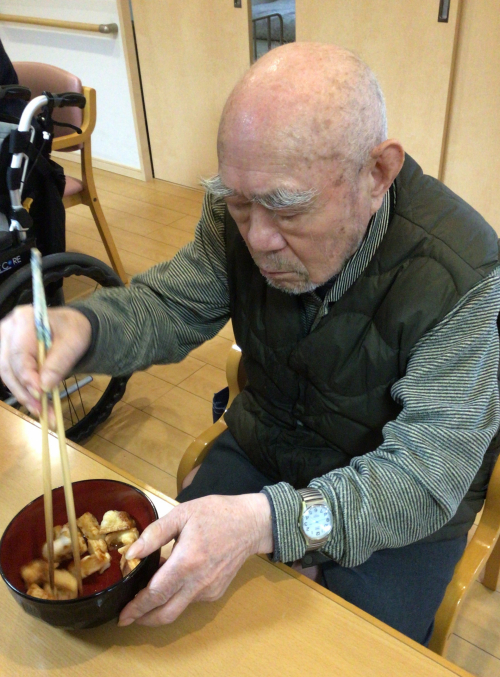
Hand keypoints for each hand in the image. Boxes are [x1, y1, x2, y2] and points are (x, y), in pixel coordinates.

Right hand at [0, 305, 91, 413]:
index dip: (28, 377)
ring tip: (42, 412)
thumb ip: (59, 363)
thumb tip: (45, 386)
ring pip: (6, 374)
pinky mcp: (6, 354)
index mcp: (25, 319)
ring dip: (23, 395)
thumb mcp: (73, 343)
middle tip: (42, 410)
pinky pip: (10, 376)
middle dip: (25, 391)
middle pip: (8, 366)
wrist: (70, 327)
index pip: (19, 353)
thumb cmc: (72, 331)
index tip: (41, 394)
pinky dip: (23, 391)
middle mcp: (8, 328)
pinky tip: (37, 405)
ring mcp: (4, 341)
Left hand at [118, 493, 272, 626]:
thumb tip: (131, 553)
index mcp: (187, 562)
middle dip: (143, 619)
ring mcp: (209, 590)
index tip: (122, 616)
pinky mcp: (216, 592)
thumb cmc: (215, 514)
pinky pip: (191, 600)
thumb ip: (155, 534)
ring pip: (178, 609)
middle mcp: (198, 583)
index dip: (136, 608)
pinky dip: (176, 597)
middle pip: (165, 613)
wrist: (250, 523)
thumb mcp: (182, 514)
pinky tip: (172, 581)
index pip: (155, 594)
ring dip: (159, 608)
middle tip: (127, 617)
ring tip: (146, 596)